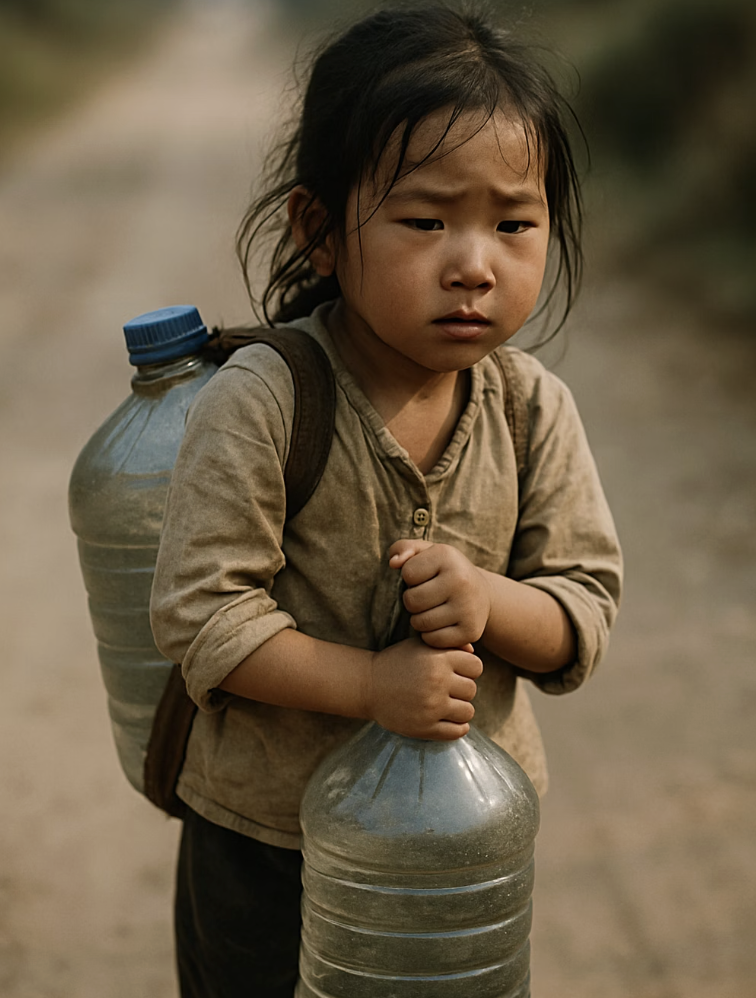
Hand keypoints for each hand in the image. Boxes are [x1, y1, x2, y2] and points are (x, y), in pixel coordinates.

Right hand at [365, 637, 481, 739]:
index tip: (456, 672)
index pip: (476, 667)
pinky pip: (457, 731)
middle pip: (472, 690)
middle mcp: (437, 682)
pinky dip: (456, 727)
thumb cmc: (397, 662)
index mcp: (438, 659)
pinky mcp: (425, 728)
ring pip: (468, 712)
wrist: (368, 685)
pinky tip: (446, 719)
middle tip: (447, 690)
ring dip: (459, 709)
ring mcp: (432, 707)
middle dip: (462, 690)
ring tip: (446, 704)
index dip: (468, 669)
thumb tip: (472, 654)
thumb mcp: (421, 646)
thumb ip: (449, 646)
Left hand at [389, 540, 491, 648]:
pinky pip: (432, 639)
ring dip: (419, 619)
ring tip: (431, 609)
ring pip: (420, 622)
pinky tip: (440, 623)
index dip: (410, 577)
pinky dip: (430, 634)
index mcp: (447, 556)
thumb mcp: (426, 552)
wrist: (481, 594)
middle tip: (425, 596)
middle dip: (412, 600)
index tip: (424, 577)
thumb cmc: (445, 570)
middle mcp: (461, 580)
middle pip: (411, 600)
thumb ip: (404, 548)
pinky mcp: (471, 631)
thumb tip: (394, 563)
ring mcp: (468, 608)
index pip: (408, 573)